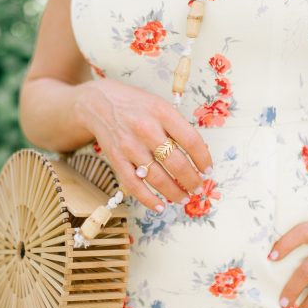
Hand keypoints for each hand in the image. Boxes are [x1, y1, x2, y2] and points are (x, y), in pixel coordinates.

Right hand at [74, 78, 213, 211]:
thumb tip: (199, 155)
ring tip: (184, 197)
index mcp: (162, 112)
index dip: (203, 159)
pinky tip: (160, 206)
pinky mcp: (116, 159)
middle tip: (198, 187)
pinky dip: (148, 199)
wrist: (98, 102)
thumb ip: (177, 127)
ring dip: (174, 192)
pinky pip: (134, 185)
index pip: (191, 140)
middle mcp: (146, 129)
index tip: (208, 170)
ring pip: (157, 177)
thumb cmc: (135, 104)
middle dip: (191, 180)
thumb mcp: (160, 106)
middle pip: (176, 162)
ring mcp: (130, 146)